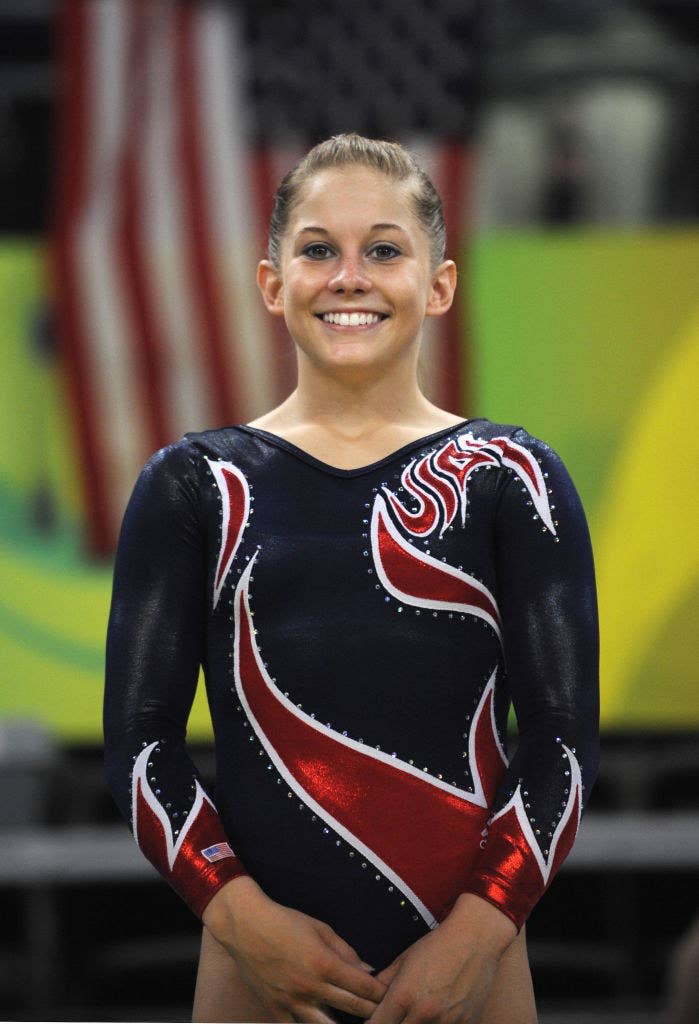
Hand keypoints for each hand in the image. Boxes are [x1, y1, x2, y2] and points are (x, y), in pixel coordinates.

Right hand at [203, 876, 387, 1022]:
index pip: (363, 987)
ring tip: (355, 1021)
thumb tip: (367, 969)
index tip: (389, 995)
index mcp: (325, 964)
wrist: (246, 925)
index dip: (380, 993)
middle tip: (382, 1012)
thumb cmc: (285, 921)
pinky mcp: (275, 1010)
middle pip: (353, 1008)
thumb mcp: (320, 928)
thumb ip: (346, 951)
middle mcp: (311, 987)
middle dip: (371, 1011)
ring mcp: (292, 1002)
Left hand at [367, 894, 516, 1023]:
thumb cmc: (438, 945)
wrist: (476, 938)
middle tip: (397, 1013)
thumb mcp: (404, 960)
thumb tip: (369, 999)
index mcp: (404, 995)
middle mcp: (424, 1013)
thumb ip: (384, 983)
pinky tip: (439, 1011)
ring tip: (418, 1010)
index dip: (373, 1023)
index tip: (377, 1018)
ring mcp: (446, 1022)